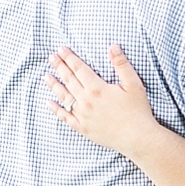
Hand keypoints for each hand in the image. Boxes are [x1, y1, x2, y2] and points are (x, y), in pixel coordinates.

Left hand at [47, 46, 161, 159]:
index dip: (69, 58)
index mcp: (97, 88)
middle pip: (69, 80)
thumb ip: (122, 65)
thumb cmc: (138, 111)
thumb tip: (113, 47)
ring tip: (46, 76)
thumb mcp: (134, 85)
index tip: (61, 50)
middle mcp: (86, 101)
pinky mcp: (83, 128)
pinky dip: (56, 110)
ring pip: (64, 97)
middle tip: (51, 57)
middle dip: (59, 67)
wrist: (138, 138)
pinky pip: (65, 117)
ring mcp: (82, 115)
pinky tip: (49, 103)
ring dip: (54, 85)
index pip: (79, 68)